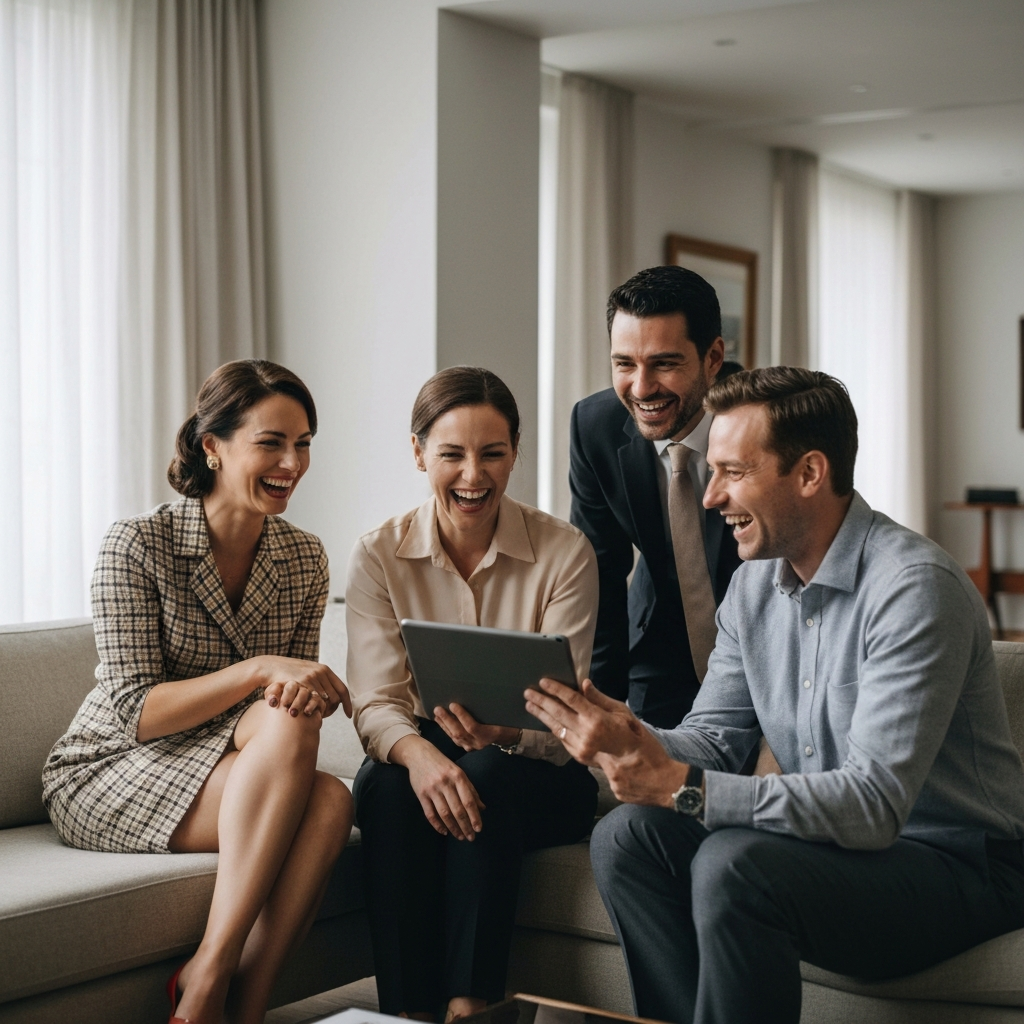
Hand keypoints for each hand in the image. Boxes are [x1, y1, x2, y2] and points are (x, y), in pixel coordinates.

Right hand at [256, 656, 351, 718]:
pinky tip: (304, 713)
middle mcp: (321, 672)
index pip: (342, 689)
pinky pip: (312, 700)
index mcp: (324, 669)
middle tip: (321, 716)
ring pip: (324, 701)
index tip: (349, 715)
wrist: (269, 667)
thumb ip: (319, 682)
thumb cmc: (288, 674)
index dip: (347, 703)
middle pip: (335, 698)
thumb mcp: (307, 674)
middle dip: (330, 710)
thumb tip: (330, 698)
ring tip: (311, 715)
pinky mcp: (302, 682)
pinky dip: (311, 709)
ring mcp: (311, 676)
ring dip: (320, 711)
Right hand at [389, 735, 485, 840]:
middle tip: (471, 838)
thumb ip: (471, 790)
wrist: (419, 754)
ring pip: (445, 814)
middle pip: (457, 809)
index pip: (469, 801)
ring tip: (460, 837)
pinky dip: (437, 825)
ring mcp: (432, 789)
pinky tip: (444, 831)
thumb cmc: (443, 765)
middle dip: (465, 826)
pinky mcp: (421, 794)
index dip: (474, 816)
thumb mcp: (459, 773)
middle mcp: (445, 783)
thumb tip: (482, 808)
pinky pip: (430, 814)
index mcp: (458, 776)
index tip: (479, 829)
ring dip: (453, 828)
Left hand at [434, 703, 518, 751]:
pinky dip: (447, 730)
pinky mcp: (469, 747)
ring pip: (455, 738)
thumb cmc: (508, 721)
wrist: (511, 736)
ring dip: (444, 725)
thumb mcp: (502, 713)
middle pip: (460, 733)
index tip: (453, 704)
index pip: (472, 727)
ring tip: (436, 714)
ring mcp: (473, 747)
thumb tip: (477, 692)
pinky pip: (456, 740)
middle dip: (447, 720)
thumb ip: (491, 707)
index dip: (461, 716)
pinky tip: (441, 723)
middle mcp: (480, 742)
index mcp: (491, 734)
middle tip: (438, 709)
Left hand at [525, 678, 687, 806]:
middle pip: (558, 714)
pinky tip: (550, 723)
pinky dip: (556, 730)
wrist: (648, 774)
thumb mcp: (624, 715)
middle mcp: (586, 735)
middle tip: (528, 693)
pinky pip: (565, 742)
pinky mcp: (582, 761)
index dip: (556, 689)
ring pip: (557, 729)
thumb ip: (601, 700)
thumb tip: (585, 685)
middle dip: (541, 702)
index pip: (571, 700)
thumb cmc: (640, 741)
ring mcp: (582, 751)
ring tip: (531, 706)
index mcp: (598, 721)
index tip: (543, 681)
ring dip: (543, 716)